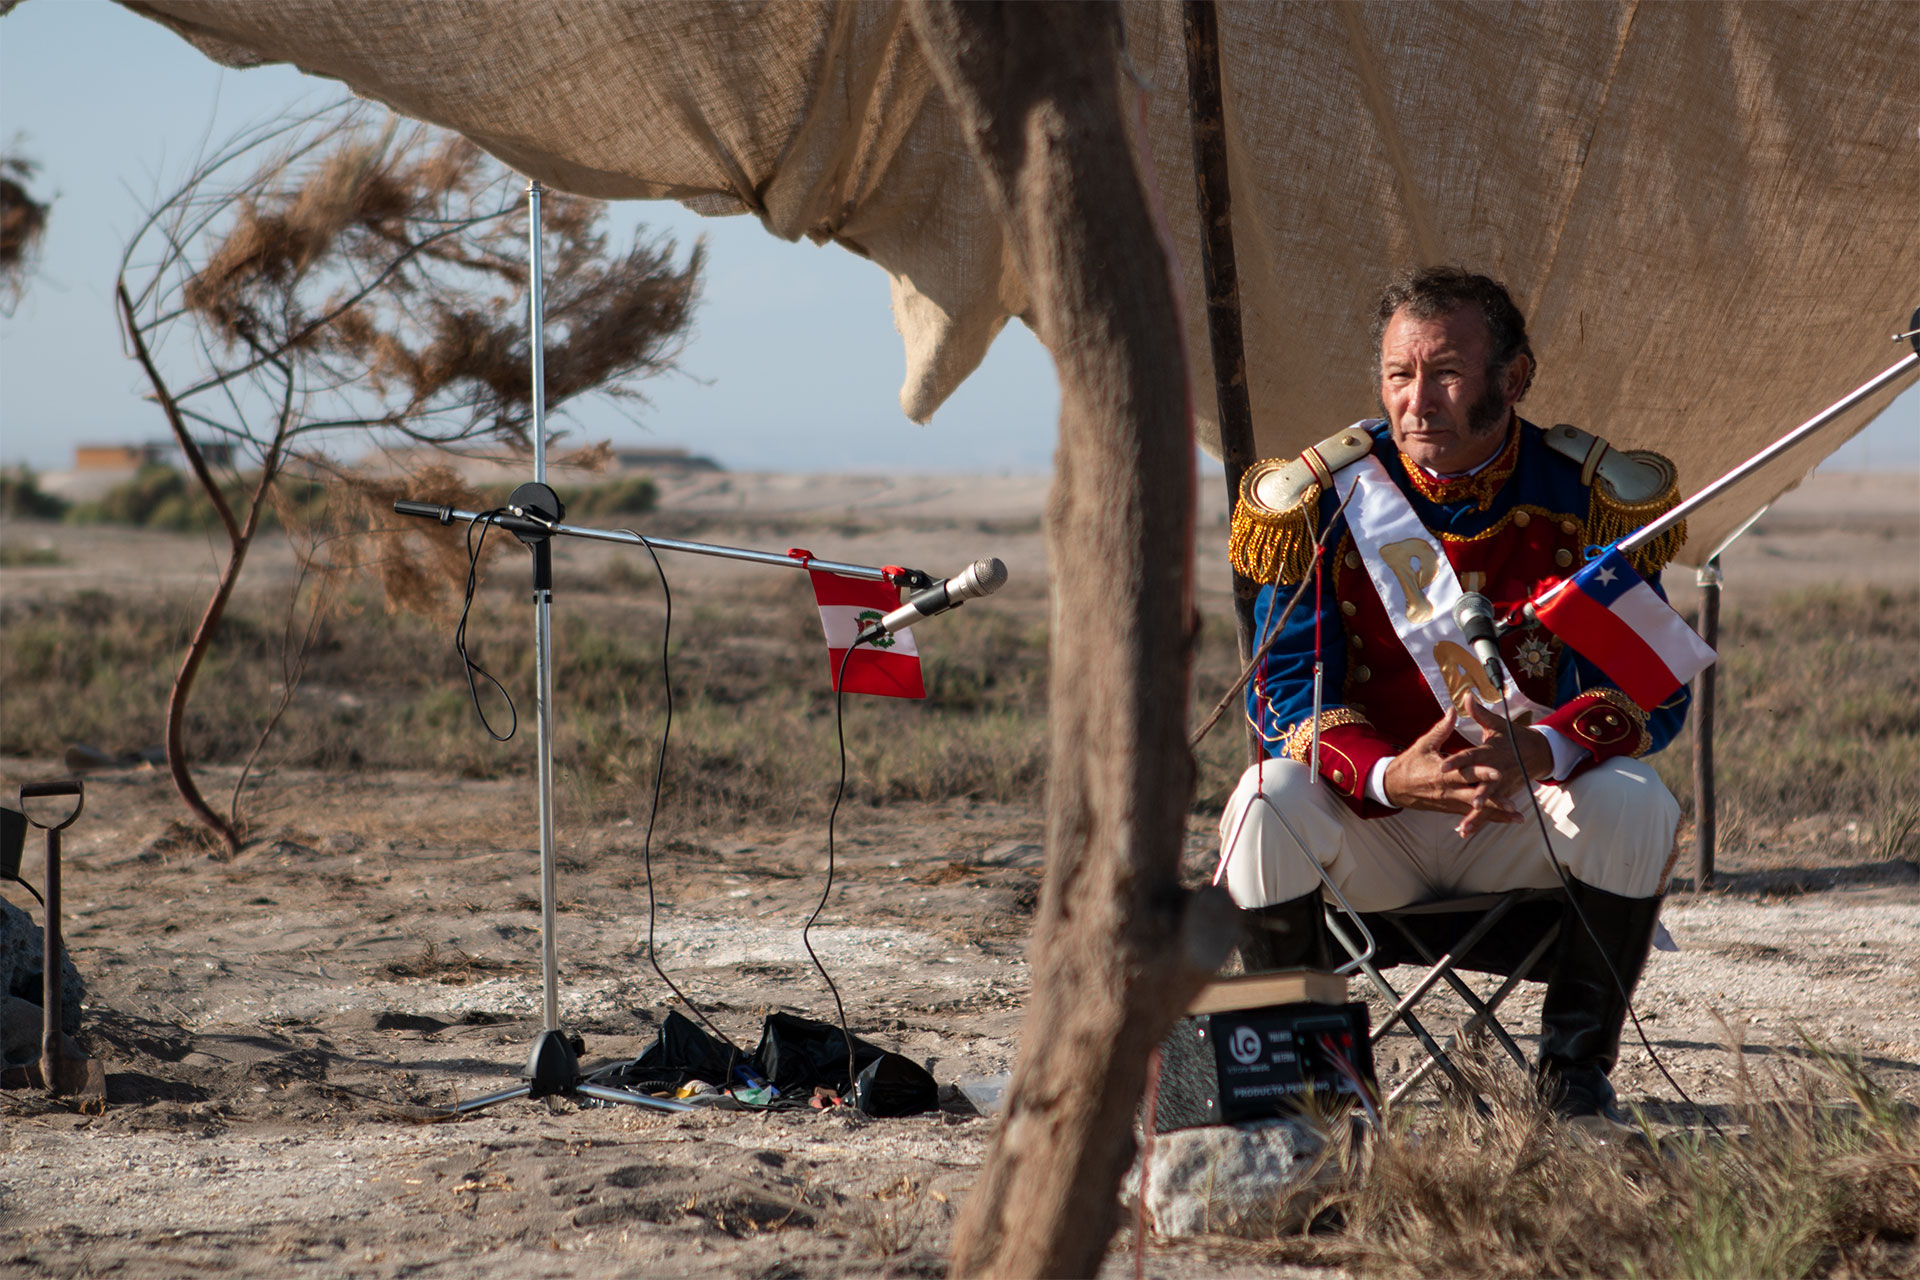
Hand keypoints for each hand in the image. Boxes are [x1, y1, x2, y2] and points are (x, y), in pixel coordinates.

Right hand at [1381, 704, 1552, 836]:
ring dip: (1497, 814)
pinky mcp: (1450, 808)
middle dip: (1494, 802)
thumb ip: (1442, 729)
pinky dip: (1488, 818)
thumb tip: (1454, 710)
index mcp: (1441, 774)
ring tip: (1517, 817)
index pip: (1465, 773)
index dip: (1482, 773)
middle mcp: (1447, 791)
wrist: (1393, 787)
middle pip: (1474, 797)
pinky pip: (1471, 813)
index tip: (1498, 772)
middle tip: (1514, 805)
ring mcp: (1449, 802)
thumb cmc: (1409, 764)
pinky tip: (1505, 820)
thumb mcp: (1424, 744)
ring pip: (1476, 810)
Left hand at [1445, 700, 1554, 836]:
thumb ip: (1480, 713)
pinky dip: (1478, 821)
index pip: (1471, 756)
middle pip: (1484, 783)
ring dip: (1478, 814)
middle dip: (1478, 793)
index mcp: (1489, 752)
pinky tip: (1464, 831)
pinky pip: (1490, 811)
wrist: (1538, 752)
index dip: (1458, 761)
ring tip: (1465, 825)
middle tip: (1471, 802)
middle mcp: (1496, 770)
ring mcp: (1502, 785)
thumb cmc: (1512, 737)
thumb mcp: (1497, 725)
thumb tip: (1466, 696)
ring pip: (1489, 801)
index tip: (1443, 766)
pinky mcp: (1504, 794)